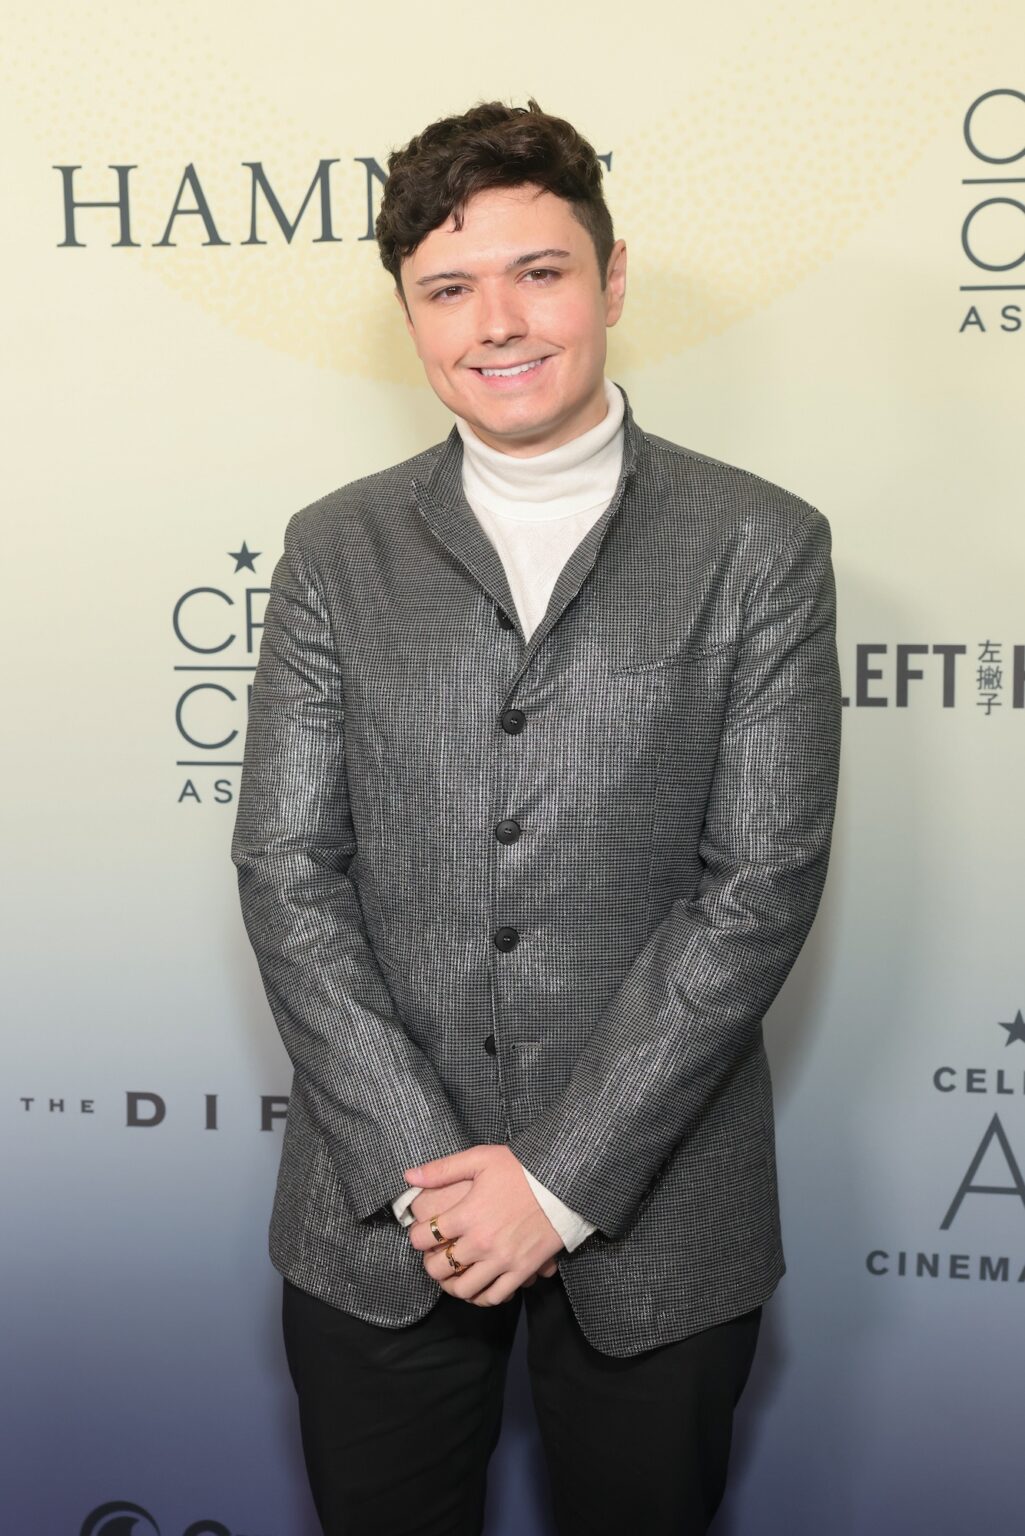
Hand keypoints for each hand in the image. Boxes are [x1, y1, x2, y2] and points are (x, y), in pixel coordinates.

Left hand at [403, 1144, 563, 1305]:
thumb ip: (442, 1169)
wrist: (561, 1183)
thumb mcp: (480, 1159)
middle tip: (436, 1256)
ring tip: (454, 1275)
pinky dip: (481, 1296)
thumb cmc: (520, 1168)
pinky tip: (479, 1286)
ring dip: (453, 1285)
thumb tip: (409, 1176)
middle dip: (431, 1264)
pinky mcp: (521, 1270)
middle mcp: (481, 1242)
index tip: (423, 1233)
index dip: (417, 1236)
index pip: (424, 1237)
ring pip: (464, 1290)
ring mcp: (502, 1260)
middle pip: (439, 1269)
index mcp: (467, 1215)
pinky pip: (494, 1296)